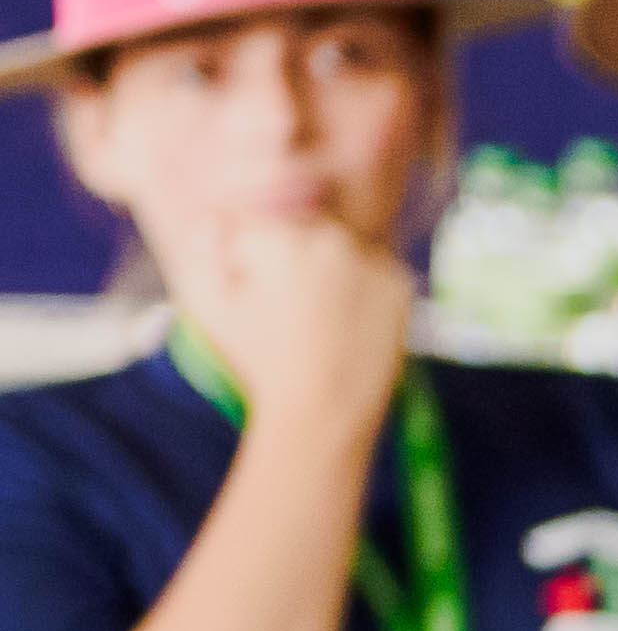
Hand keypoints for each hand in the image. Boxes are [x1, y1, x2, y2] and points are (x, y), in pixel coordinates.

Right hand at [169, 212, 410, 435]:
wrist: (324, 411)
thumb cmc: (259, 362)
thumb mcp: (210, 306)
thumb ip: (203, 250)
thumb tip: (216, 219)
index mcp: (277, 236)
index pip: (252, 232)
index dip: (244, 268)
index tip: (255, 304)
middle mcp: (328, 237)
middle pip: (297, 234)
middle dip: (287, 263)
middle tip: (288, 316)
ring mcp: (371, 258)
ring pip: (336, 250)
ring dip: (325, 271)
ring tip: (317, 322)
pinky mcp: (400, 283)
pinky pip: (371, 272)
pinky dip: (361, 289)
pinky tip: (346, 325)